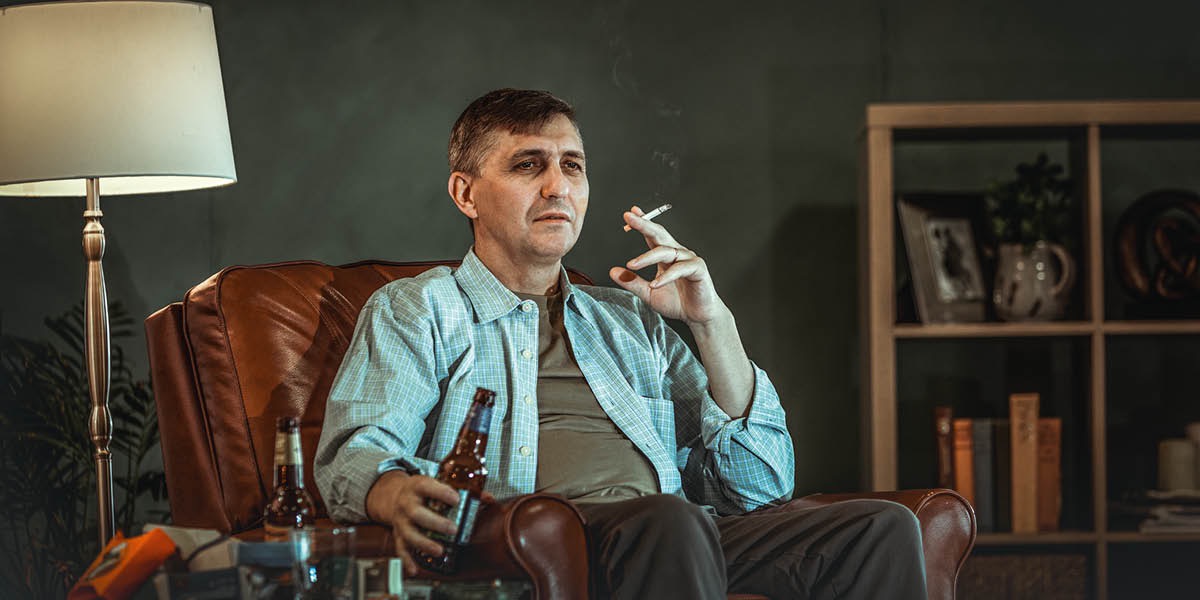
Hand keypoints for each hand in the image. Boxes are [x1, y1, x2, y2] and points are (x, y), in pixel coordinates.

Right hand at [365, 470, 462, 575]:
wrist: (394, 496)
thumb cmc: (421, 491)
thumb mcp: (436, 483)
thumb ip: (462, 490)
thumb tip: (487, 497)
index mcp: (417, 486)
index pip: (426, 487)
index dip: (441, 492)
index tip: (456, 499)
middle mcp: (406, 503)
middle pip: (416, 513)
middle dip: (435, 522)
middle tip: (453, 529)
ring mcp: (401, 520)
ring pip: (409, 533)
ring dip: (424, 543)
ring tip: (440, 551)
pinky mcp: (398, 534)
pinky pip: (401, 549)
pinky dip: (407, 560)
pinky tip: (415, 569)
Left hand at [610, 205, 729, 326]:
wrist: (698, 316)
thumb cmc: (677, 302)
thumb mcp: (649, 293)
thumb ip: (632, 282)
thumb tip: (613, 271)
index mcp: (665, 256)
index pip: (652, 235)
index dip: (642, 222)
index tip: (630, 213)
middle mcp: (676, 253)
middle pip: (659, 234)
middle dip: (644, 224)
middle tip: (630, 217)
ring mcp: (688, 259)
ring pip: (666, 251)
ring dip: (647, 257)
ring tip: (631, 264)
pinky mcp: (698, 269)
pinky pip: (680, 269)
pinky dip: (666, 276)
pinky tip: (655, 284)